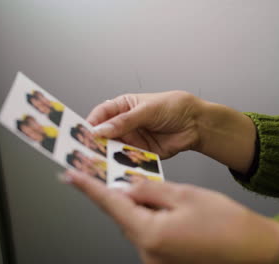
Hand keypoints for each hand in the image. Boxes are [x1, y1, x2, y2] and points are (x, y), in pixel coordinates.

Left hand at [64, 170, 278, 263]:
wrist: (253, 248)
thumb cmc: (226, 223)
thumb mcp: (185, 195)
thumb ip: (150, 189)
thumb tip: (128, 185)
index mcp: (150, 234)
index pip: (110, 204)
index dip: (88, 187)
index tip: (70, 174)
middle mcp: (148, 252)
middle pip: (125, 214)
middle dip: (125, 193)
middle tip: (130, 174)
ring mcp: (156, 259)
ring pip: (138, 223)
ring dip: (143, 206)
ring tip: (165, 194)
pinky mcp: (165, 259)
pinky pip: (150, 233)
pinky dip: (153, 218)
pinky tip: (169, 209)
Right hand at [87, 91, 201, 158]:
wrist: (196, 123)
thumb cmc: (174, 107)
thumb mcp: (147, 110)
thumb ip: (124, 121)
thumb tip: (101, 130)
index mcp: (123, 107)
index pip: (100, 115)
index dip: (90, 124)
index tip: (82, 134)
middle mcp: (125, 124)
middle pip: (104, 135)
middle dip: (95, 143)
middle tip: (87, 152)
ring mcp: (133, 139)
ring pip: (114, 149)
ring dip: (108, 156)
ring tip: (100, 162)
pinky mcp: (142, 154)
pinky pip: (129, 159)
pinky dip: (123, 164)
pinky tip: (118, 167)